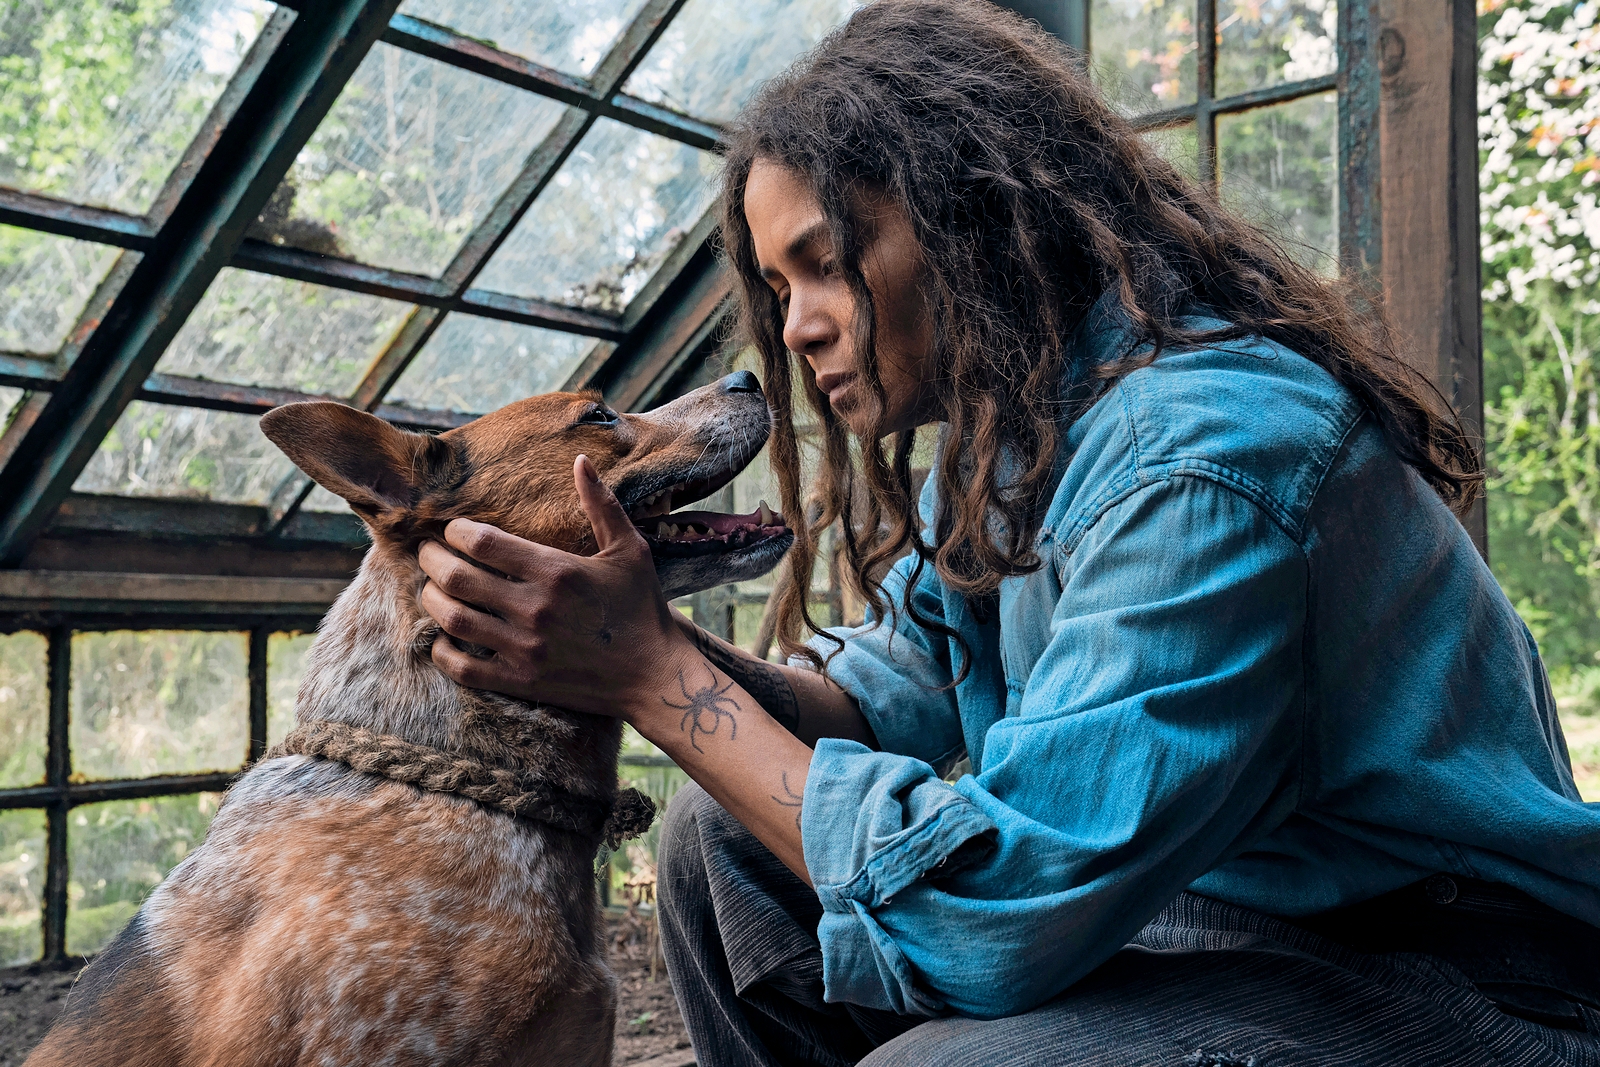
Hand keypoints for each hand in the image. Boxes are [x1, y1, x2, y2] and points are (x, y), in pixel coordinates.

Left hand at [417, 454, 692, 718]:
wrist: (655, 675)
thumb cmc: (642, 608)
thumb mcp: (629, 550)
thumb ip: (601, 504)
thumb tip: (580, 461)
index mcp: (556, 571)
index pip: (482, 542)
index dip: (456, 531)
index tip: (452, 530)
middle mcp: (535, 608)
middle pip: (457, 578)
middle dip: (432, 560)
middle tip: (427, 553)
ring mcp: (526, 648)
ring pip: (453, 620)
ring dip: (432, 600)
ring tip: (432, 589)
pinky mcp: (522, 681)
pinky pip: (464, 669)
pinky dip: (442, 653)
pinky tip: (442, 639)